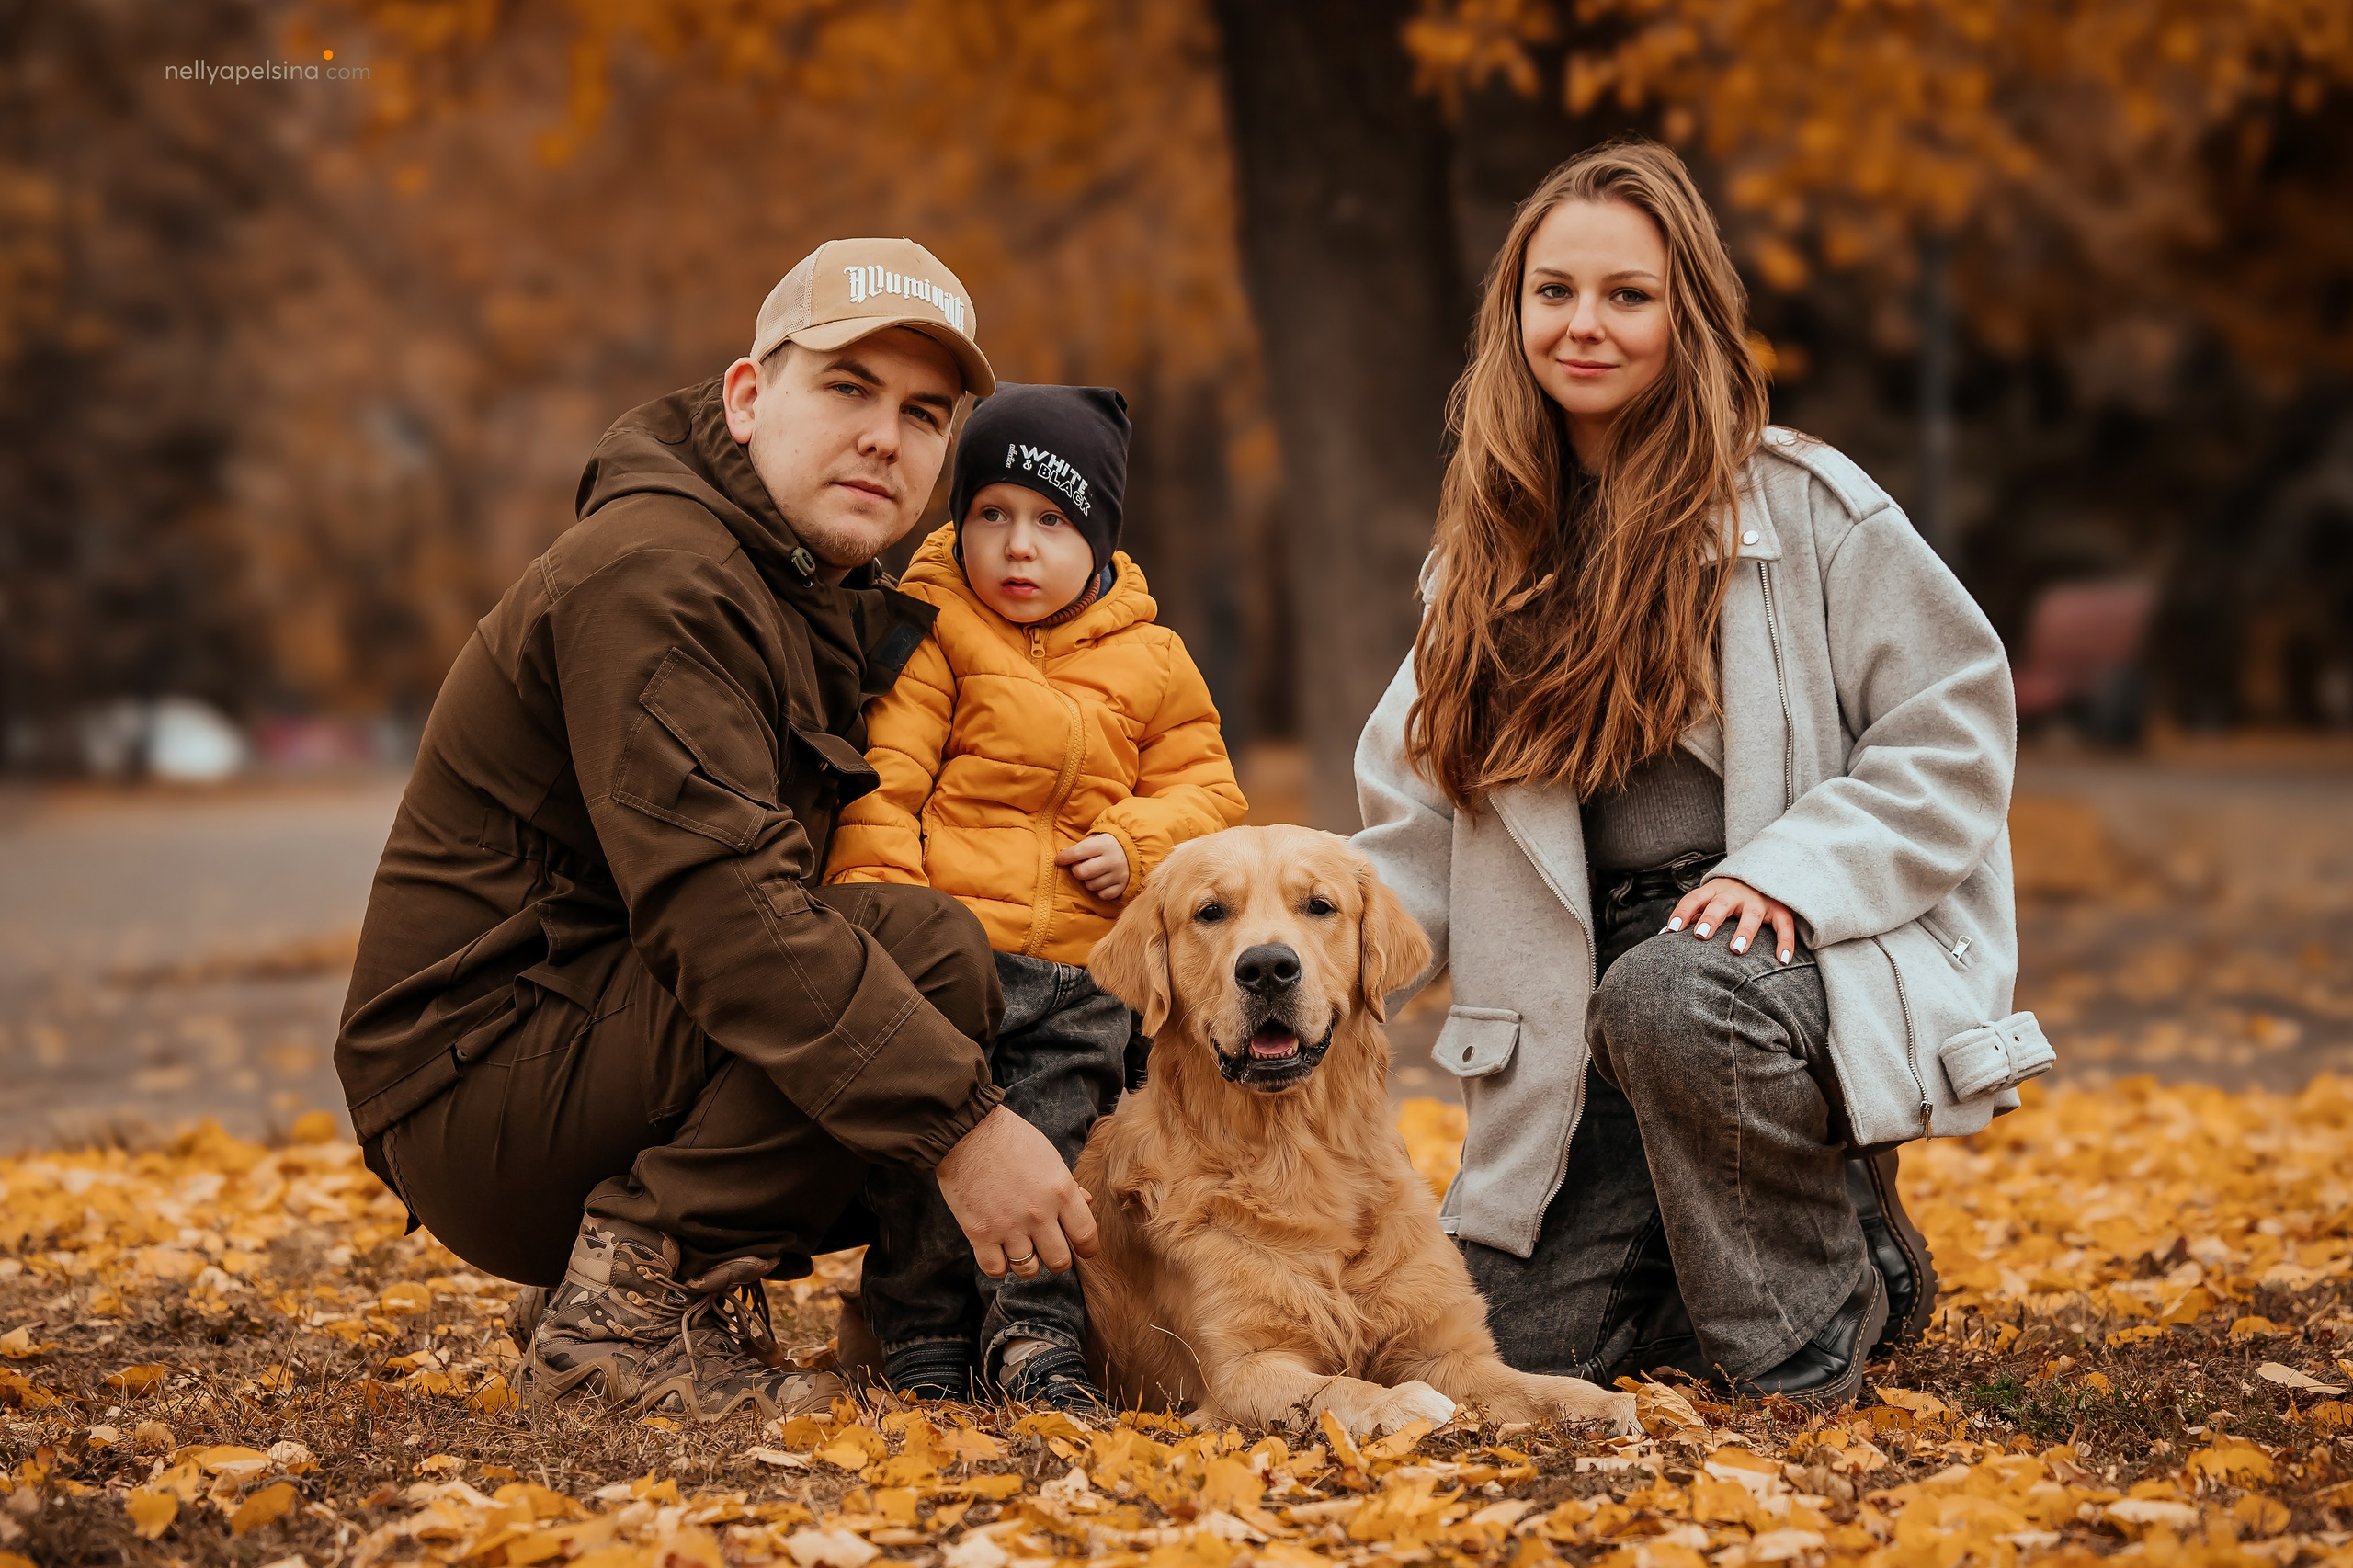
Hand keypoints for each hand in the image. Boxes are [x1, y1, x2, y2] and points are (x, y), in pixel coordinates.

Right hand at [934, 1105, 1098, 1279]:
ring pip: (1029, 1270)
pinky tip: (999, 1253)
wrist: (967, 1131)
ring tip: (1023, 1251)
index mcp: (1061, 1191)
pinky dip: (999, 1266)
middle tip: (1048, 1250)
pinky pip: (996, 1270)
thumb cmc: (1011, 1139)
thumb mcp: (1049, 1157)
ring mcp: (1009, 1226)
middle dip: (1057, 1260)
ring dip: (1028, 1264)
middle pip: (1060, 1261)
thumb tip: (1087, 1202)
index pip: (1086, 1236)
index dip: (1087, 1249)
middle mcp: (1039, 1214)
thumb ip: (1069, 1185)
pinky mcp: (979, 1234)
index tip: (1083, 1251)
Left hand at [1056, 832, 1129, 900]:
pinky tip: (1102, 881)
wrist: (1134, 850)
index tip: (1059, 860)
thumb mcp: (1095, 840)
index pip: (1077, 852)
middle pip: (1081, 872)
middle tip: (1080, 867)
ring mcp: (1119, 875)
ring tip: (1094, 873)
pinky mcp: (1123, 887)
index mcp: (1104, 844)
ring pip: (1090, 885)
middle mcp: (1112, 860)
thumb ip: (1078, 847)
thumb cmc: (1107, 845)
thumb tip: (1061, 856)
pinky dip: (1099, 890)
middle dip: (1077, 870)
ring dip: (1088, 881)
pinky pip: (1102, 895)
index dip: (1064, 858)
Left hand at [1666, 876, 1797, 964]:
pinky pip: (1784, 925)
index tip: (1670, 930)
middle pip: (1721, 904)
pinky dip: (1785, 942)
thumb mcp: (1711, 897)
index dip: (1681, 912)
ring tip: (1735, 949)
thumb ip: (1693, 914)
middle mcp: (1735, 893)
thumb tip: (1664, 935)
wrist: (1765, 869)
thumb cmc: (1728, 893)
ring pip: (1751, 915)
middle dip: (1710, 918)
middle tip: (1700, 935)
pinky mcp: (1779, 908)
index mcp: (1714, 890)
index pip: (1693, 898)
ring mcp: (1758, 899)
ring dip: (1744, 931)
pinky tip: (1782, 960)